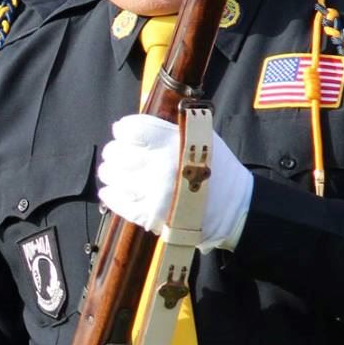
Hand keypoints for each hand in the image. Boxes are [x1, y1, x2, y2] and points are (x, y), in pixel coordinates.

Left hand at [96, 112, 252, 251]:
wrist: (234, 207)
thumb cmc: (216, 168)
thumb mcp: (201, 138)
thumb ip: (168, 131)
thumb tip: (133, 129)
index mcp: (175, 143)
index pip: (133, 129)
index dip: (122, 129)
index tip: (121, 132)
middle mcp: (163, 166)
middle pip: (118, 152)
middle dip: (113, 151)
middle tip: (114, 153)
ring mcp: (155, 192)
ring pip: (114, 177)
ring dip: (109, 172)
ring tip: (112, 171)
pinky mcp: (151, 215)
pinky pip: (119, 203)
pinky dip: (111, 195)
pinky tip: (110, 191)